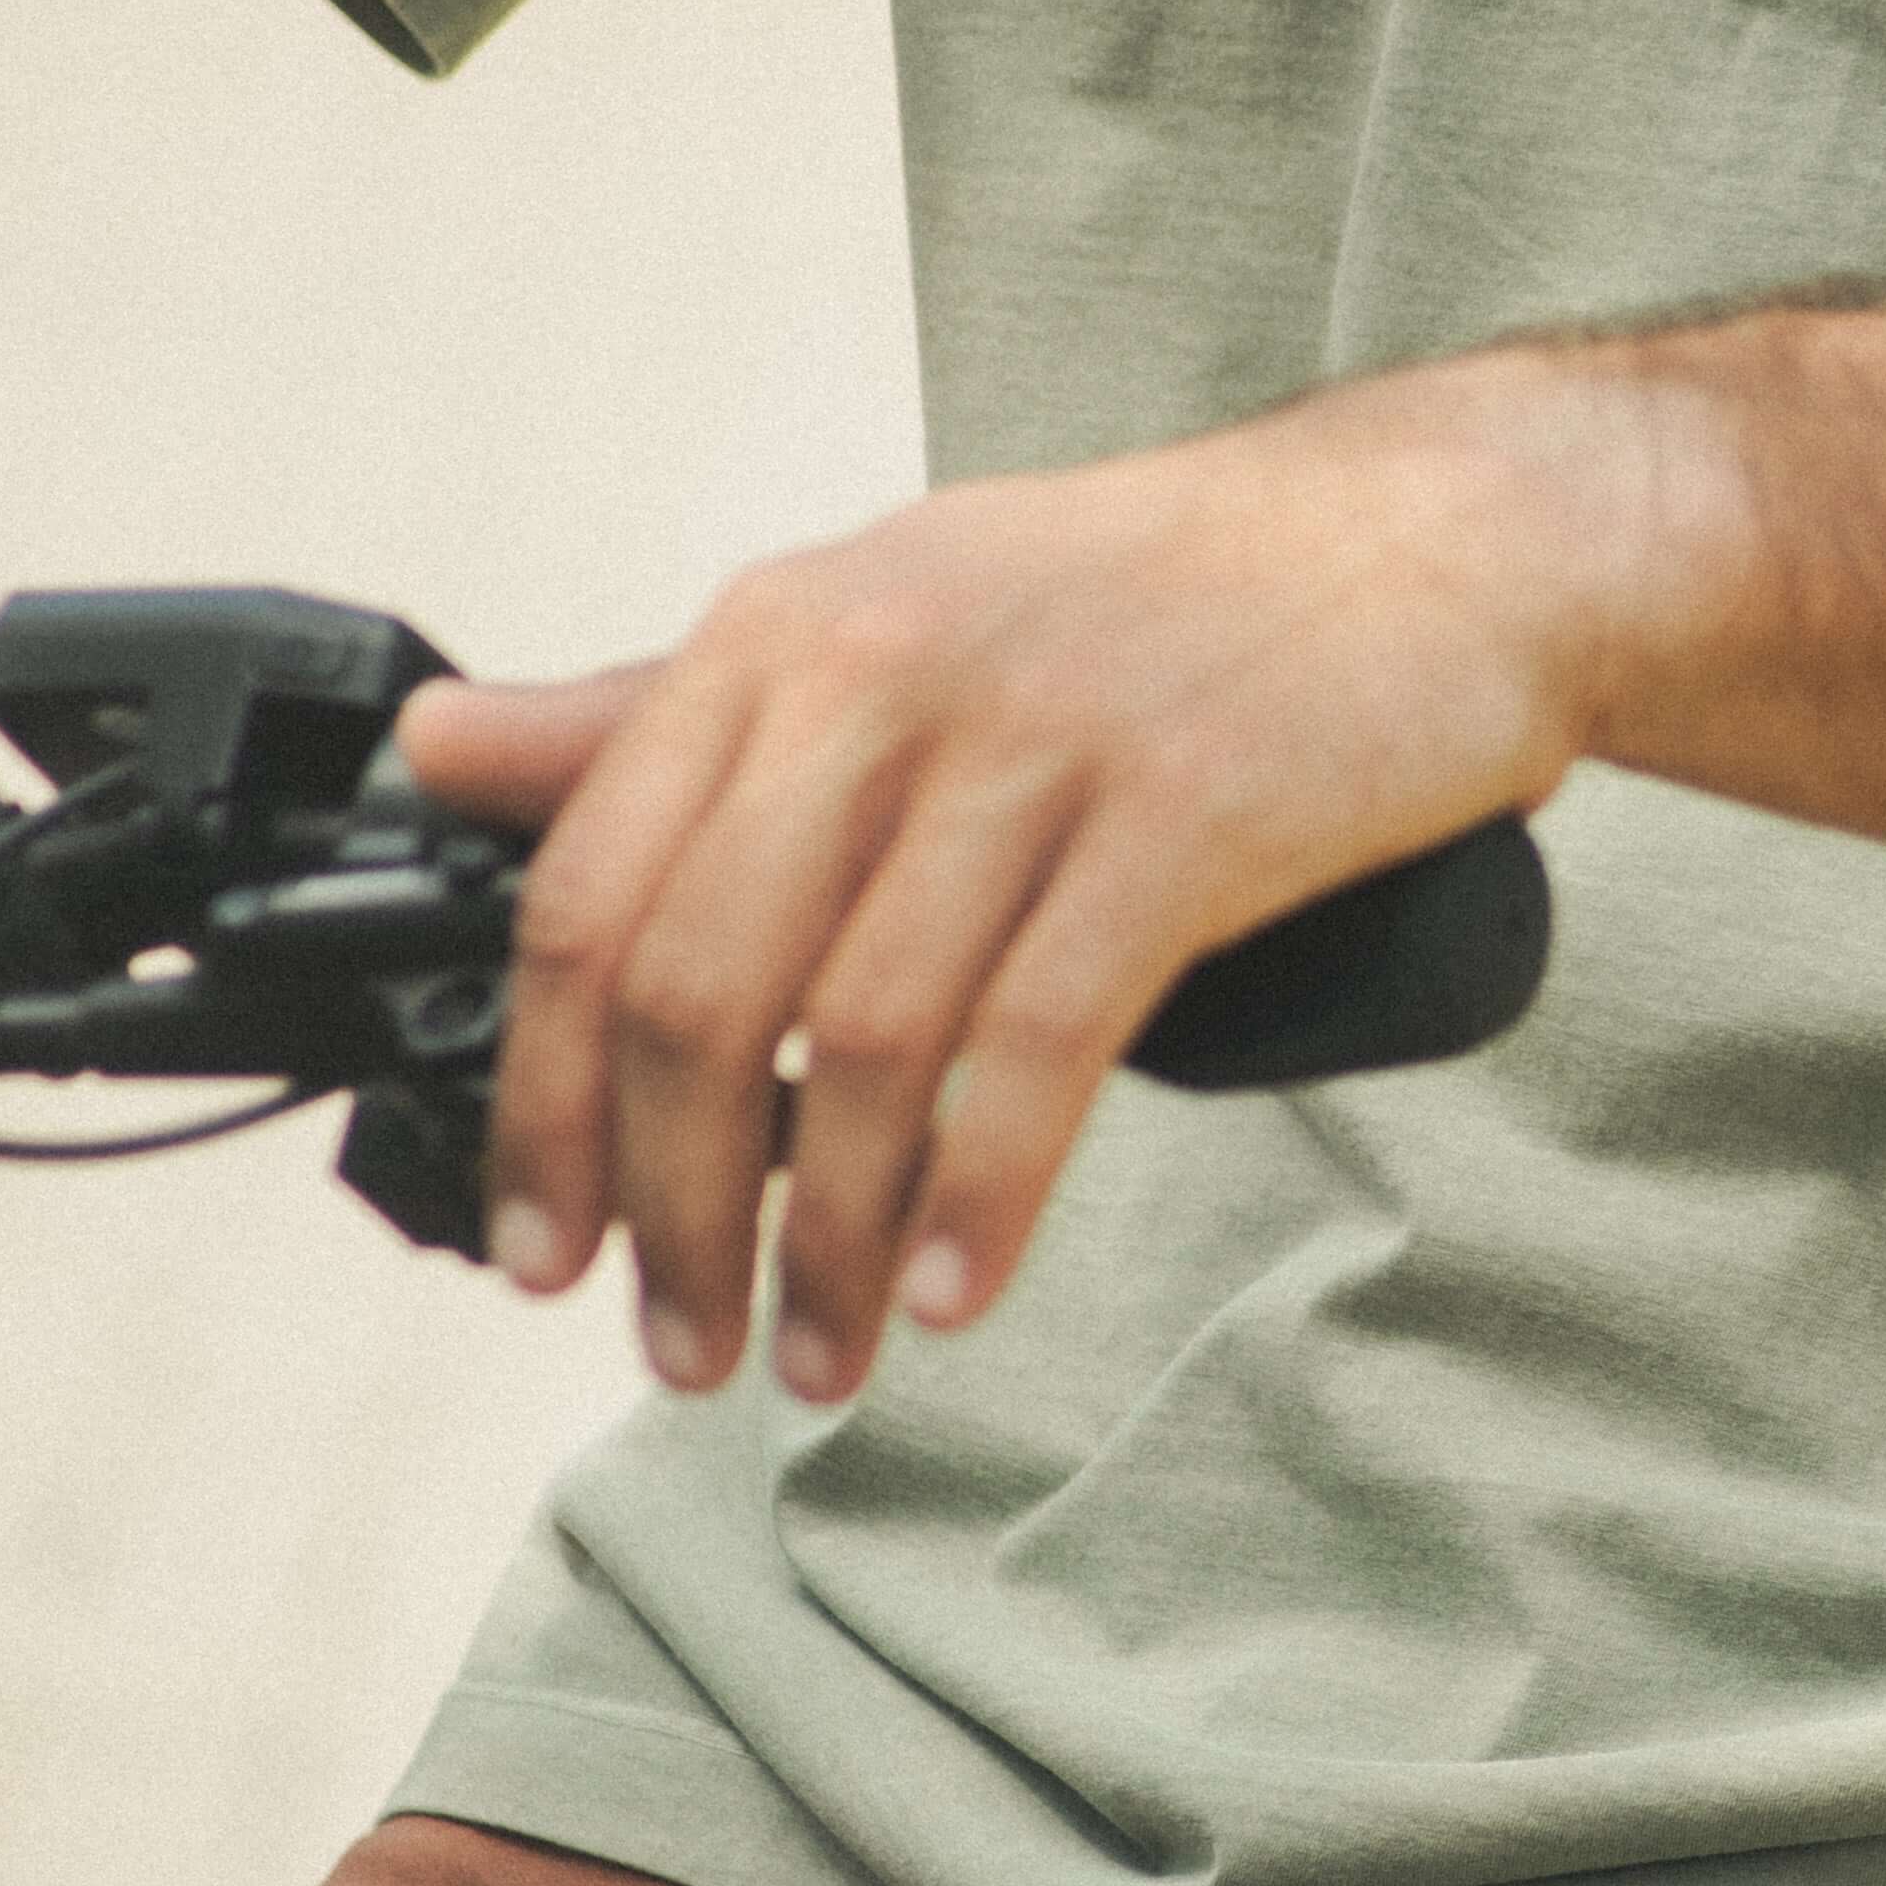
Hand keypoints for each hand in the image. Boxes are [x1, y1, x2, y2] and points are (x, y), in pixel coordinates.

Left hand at [392, 366, 1636, 1407]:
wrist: (1447, 532)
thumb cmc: (1162, 598)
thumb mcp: (886, 614)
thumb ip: (662, 711)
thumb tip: (439, 752)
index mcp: (782, 630)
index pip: (587, 893)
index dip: (541, 1102)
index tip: (544, 1249)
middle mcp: (885, 669)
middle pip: (702, 988)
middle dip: (672, 1208)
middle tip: (683, 1344)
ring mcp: (1038, 738)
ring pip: (867, 1039)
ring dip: (826, 1240)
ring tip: (822, 1353)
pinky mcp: (1187, 811)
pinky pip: (1042, 1042)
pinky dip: (983, 1196)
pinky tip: (957, 1287)